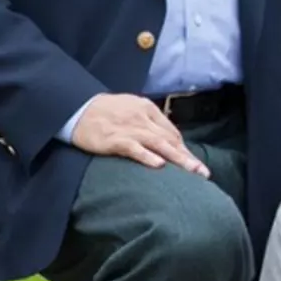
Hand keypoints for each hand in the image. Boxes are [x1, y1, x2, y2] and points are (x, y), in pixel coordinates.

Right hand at [70, 94, 209, 177]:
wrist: (77, 108)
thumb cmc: (106, 111)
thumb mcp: (131, 109)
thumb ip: (149, 123)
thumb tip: (167, 141)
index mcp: (148, 109)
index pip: (171, 132)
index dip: (184, 150)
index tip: (195, 164)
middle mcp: (142, 118)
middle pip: (170, 139)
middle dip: (188, 157)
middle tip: (203, 172)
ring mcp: (129, 128)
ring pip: (159, 144)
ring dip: (177, 158)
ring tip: (192, 171)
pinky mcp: (114, 139)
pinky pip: (134, 148)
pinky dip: (147, 156)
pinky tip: (159, 165)